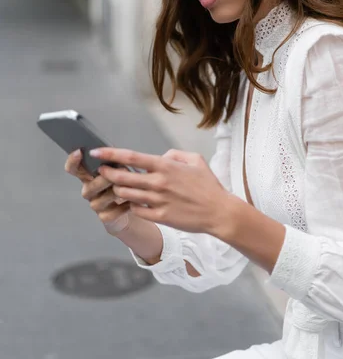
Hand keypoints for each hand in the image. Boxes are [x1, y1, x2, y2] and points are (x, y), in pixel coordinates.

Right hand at [65, 150, 130, 235]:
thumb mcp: (119, 169)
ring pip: (101, 200)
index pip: (74, 168)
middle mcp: (89, 190)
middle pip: (90, 185)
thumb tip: (115, 152)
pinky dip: (123, 207)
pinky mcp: (104, 217)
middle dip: (106, 179)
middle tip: (123, 171)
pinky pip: (111, 213)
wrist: (132, 207)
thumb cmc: (124, 183)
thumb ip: (113, 161)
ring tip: (130, 187)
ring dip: (116, 192)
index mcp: (89, 175)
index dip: (73, 161)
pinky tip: (131, 202)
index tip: (78, 152)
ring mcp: (95, 204)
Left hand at [92, 147, 230, 234]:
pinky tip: (132, 202)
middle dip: (107, 173)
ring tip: (117, 187)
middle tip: (102, 171)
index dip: (110, 154)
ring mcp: (158, 201)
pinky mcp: (160, 217)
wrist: (219, 212)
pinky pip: (136, 210)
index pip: (131, 157)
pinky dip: (131, 205)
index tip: (96, 152)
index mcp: (165, 166)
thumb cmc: (208, 185)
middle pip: (122, 177)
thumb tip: (159, 157)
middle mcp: (158, 182)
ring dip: (118, 190)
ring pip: (126, 194)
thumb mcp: (195, 160)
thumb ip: (174, 155)